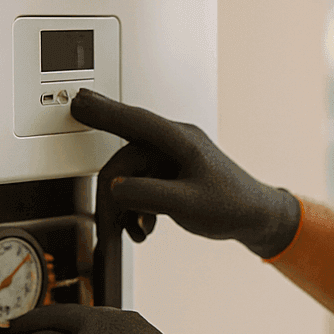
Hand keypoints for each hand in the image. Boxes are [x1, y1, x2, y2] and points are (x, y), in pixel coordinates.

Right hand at [73, 89, 302, 258]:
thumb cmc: (232, 206)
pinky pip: (140, 185)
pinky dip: (137, 209)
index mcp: (180, 141)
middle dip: (113, 194)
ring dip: (126, 206)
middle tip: (107, 224)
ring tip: (135, 231)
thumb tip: (116, 187)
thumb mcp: (188, 204)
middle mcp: (173, 145)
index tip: (78, 102)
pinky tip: (145, 227)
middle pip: (125, 159)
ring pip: (130, 175)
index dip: (104, 111)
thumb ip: (149, 195)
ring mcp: (171, 159)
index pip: (134, 121)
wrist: (255, 218)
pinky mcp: (170, 174)